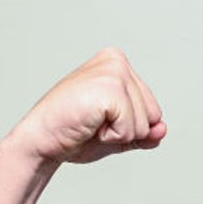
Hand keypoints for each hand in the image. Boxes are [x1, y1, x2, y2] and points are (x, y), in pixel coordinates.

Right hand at [9, 48, 166, 163]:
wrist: (40, 141)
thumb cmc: (74, 134)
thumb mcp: (118, 133)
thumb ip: (144, 132)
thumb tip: (162, 129)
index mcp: (118, 64)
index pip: (153, 109)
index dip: (129, 126)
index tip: (98, 119)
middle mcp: (117, 61)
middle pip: (153, 115)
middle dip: (126, 130)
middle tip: (93, 123)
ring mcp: (113, 72)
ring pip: (144, 124)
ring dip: (117, 134)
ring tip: (89, 123)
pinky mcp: (109, 89)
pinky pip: (132, 129)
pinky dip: (112, 137)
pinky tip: (89, 125)